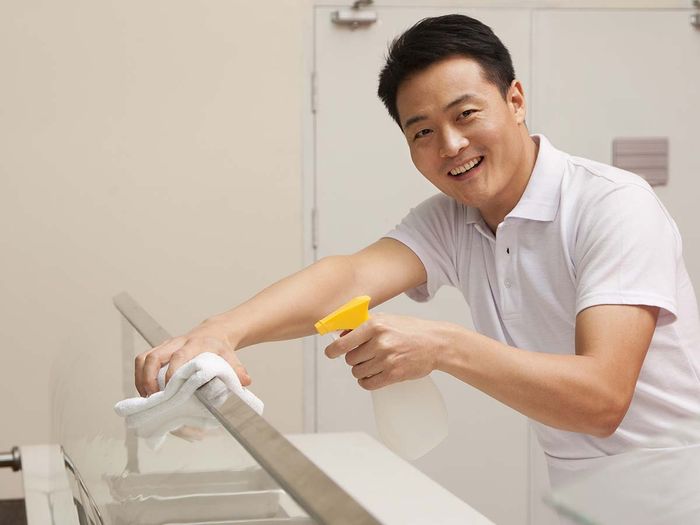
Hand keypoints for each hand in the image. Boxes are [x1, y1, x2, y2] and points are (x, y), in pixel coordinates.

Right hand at [134, 318, 249, 396]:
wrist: (214, 333)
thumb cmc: (220, 348)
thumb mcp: (231, 357)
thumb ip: (237, 369)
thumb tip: (245, 381)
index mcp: (194, 344)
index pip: (178, 356)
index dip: (171, 373)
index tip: (169, 390)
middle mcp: (176, 343)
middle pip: (153, 356)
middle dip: (148, 378)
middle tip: (153, 398)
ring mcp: (165, 346)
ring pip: (143, 358)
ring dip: (140, 378)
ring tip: (147, 397)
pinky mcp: (159, 350)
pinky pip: (142, 360)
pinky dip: (140, 376)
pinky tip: (146, 391)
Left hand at [324, 314, 445, 389]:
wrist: (436, 343)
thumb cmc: (411, 330)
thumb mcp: (387, 320)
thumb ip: (364, 325)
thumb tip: (341, 335)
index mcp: (375, 325)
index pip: (344, 342)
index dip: (333, 350)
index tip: (331, 353)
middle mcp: (379, 341)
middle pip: (350, 359)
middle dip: (354, 359)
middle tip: (365, 356)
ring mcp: (386, 359)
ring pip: (358, 372)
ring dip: (361, 371)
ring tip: (373, 365)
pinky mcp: (393, 374)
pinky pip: (368, 384)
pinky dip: (367, 382)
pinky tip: (374, 376)